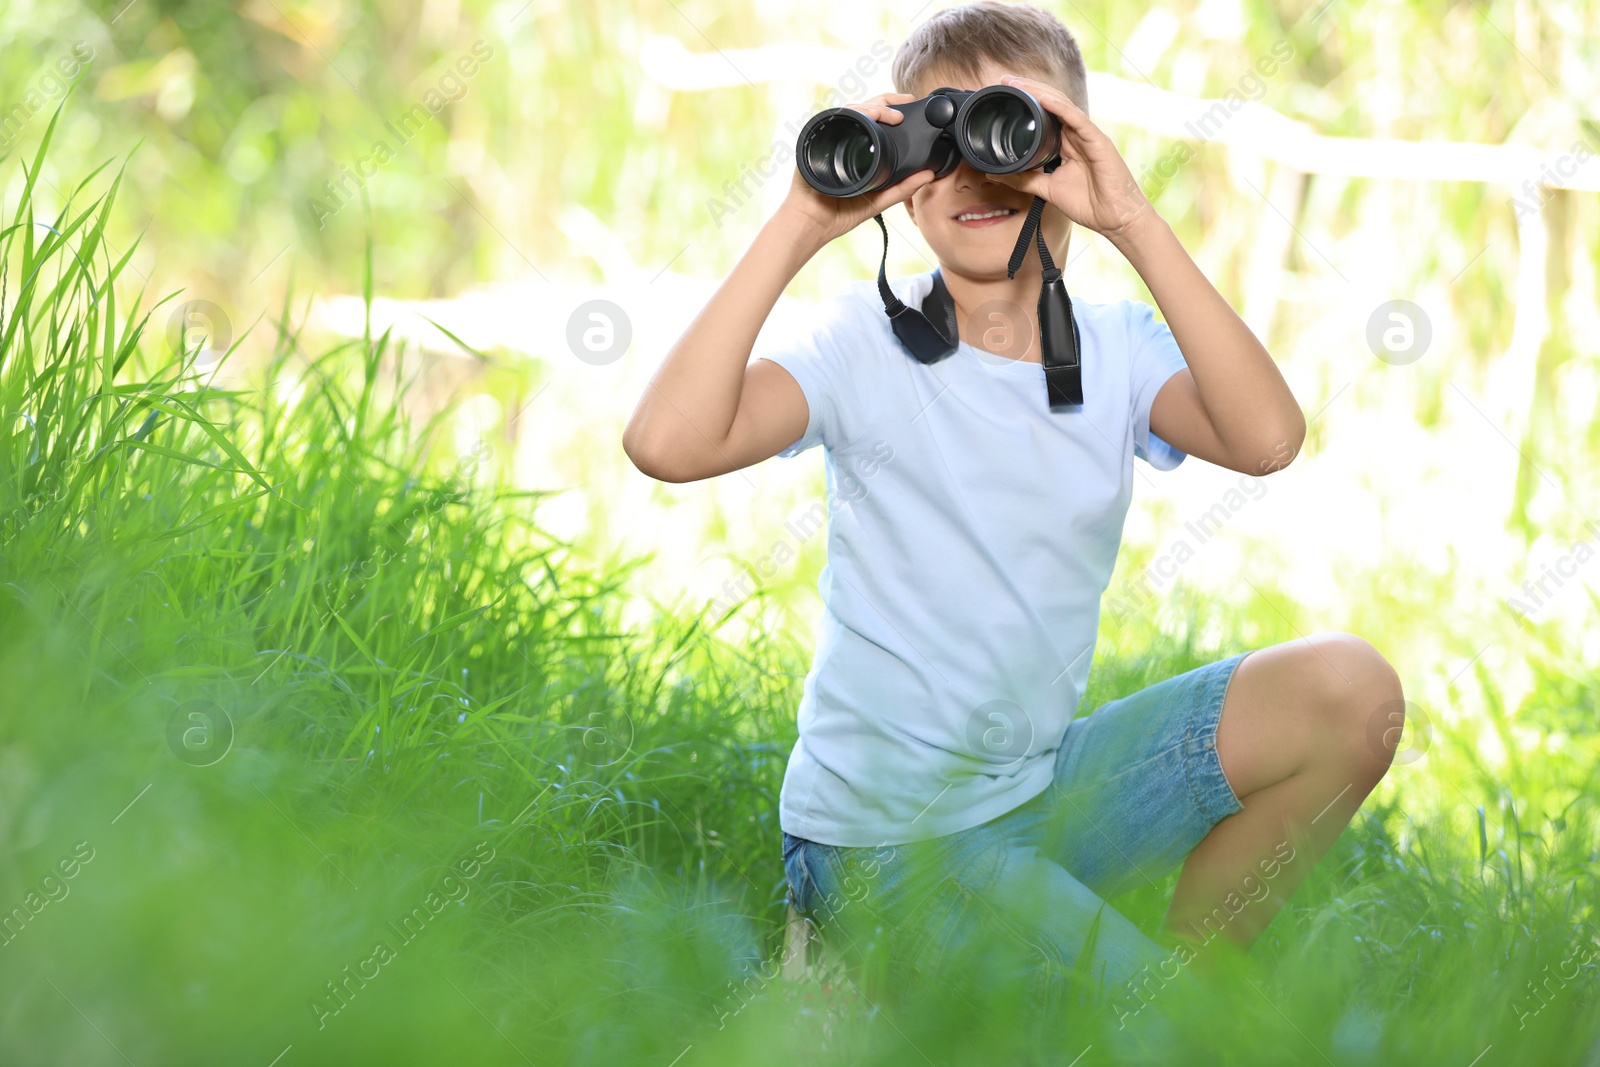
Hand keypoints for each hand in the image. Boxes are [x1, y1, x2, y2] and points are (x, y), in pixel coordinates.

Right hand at [778, 92, 936, 243]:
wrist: (814, 224)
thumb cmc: (841, 213)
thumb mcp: (879, 200)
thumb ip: (903, 188)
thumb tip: (929, 175)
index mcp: (858, 149)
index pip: (876, 119)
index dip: (892, 107)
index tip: (910, 104)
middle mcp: (844, 139)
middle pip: (865, 108)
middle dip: (886, 101)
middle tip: (905, 103)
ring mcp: (830, 137)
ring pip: (851, 110)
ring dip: (871, 107)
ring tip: (888, 114)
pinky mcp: (817, 140)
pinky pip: (834, 118)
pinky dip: (852, 113)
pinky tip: (866, 115)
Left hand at [985, 74, 1158, 244]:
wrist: (1116, 218)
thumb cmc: (1090, 203)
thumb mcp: (1048, 189)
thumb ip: (1024, 179)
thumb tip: (997, 174)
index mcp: (1067, 143)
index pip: (1046, 114)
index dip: (1027, 101)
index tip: (1006, 93)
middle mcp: (1077, 135)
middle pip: (1052, 103)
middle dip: (1029, 89)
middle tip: (1007, 80)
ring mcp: (1088, 135)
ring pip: (1063, 106)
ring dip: (1040, 92)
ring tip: (1019, 83)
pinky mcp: (1098, 141)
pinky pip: (1077, 120)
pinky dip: (1060, 108)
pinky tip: (1044, 99)